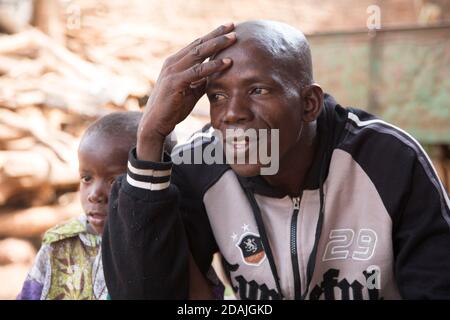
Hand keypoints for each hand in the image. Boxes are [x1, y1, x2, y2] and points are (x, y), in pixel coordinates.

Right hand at [137, 23, 235, 160]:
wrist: (156, 123)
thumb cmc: (173, 108)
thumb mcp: (191, 91)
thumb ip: (202, 81)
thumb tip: (217, 75)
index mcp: (175, 62)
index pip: (196, 45)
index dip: (212, 36)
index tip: (228, 28)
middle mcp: (173, 63)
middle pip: (198, 44)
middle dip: (216, 34)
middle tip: (233, 25)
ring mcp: (172, 72)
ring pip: (198, 53)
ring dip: (217, 44)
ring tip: (233, 38)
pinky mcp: (175, 83)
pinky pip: (197, 71)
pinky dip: (213, 66)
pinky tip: (227, 62)